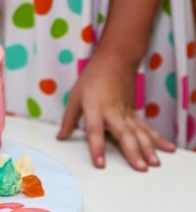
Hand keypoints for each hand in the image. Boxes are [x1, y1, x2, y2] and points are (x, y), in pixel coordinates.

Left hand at [57, 50, 175, 170]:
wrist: (114, 61)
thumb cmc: (91, 79)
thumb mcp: (74, 96)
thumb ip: (68, 119)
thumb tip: (60, 137)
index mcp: (94, 108)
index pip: (94, 130)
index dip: (97, 147)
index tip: (100, 164)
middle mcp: (112, 112)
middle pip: (123, 134)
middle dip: (132, 152)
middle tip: (140, 168)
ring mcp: (126, 112)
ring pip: (139, 132)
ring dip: (148, 148)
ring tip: (154, 164)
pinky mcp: (134, 112)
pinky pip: (147, 128)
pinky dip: (158, 139)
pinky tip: (167, 149)